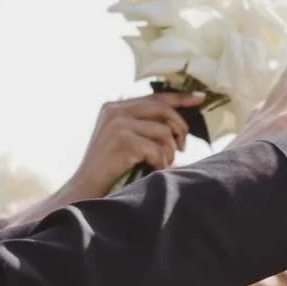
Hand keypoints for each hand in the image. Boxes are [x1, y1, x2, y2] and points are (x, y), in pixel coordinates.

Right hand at [60, 92, 202, 199]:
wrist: (86, 189)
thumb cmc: (110, 171)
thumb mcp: (124, 141)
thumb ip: (143, 128)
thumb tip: (178, 126)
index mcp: (116, 107)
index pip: (155, 96)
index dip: (180, 98)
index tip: (200, 99)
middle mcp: (115, 110)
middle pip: (163, 109)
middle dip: (180, 128)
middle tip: (182, 148)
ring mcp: (118, 124)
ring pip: (164, 131)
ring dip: (170, 152)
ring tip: (163, 164)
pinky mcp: (123, 140)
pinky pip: (158, 149)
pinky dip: (161, 163)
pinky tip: (154, 170)